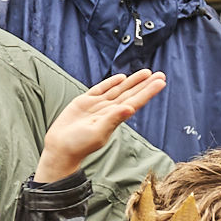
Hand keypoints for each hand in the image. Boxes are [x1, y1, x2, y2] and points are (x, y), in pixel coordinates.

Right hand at [34, 73, 167, 183]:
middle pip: (130, 94)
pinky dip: (111, 82)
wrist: (59, 148)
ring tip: (146, 72)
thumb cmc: (78, 145)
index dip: (148, 92)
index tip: (160, 82)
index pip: (135, 101)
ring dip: (132, 81)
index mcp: (114, 118)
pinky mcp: (84, 102)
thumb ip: (113, 119)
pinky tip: (121, 78)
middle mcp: (108, 110)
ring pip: (118, 89)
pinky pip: (101, 89)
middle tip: (160, 74)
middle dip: (144, 84)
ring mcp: (97, 105)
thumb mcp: (97, 132)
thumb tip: (129, 108)